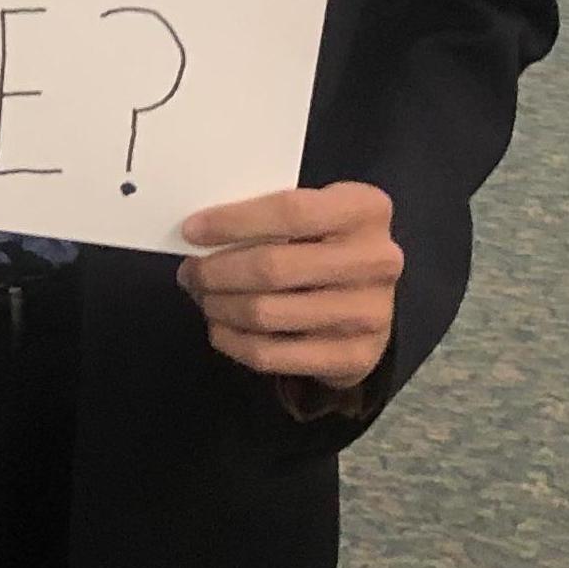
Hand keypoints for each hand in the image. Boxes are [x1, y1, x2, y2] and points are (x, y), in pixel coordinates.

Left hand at [177, 182, 401, 390]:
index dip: (233, 222)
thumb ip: (270, 217)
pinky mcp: (356, 358)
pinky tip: (221, 328)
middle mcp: (377, 261)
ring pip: (267, 314)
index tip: (191, 231)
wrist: (371, 301)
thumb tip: (200, 236)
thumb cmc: (326, 243)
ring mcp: (371, 314)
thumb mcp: (314, 215)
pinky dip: (234, 342)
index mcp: (365, 209)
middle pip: (273, 268)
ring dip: (220, 307)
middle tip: (190, 272)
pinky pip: (273, 355)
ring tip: (203, 297)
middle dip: (216, 272)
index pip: (290, 211)